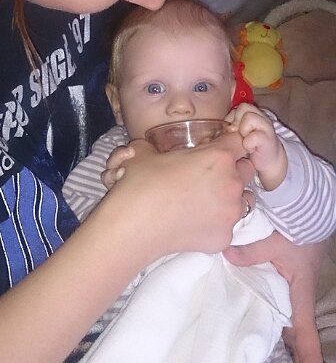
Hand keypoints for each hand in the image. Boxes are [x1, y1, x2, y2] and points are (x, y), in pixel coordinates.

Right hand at [103, 132, 253, 257]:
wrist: (132, 227)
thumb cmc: (140, 184)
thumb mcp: (146, 151)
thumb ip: (161, 144)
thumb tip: (155, 147)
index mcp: (219, 157)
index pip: (239, 141)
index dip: (228, 141)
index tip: (217, 146)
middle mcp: (232, 183)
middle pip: (246, 169)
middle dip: (232, 168)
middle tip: (208, 174)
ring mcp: (231, 213)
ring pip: (242, 198)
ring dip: (229, 195)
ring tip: (204, 199)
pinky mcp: (225, 237)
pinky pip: (228, 224)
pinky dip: (216, 221)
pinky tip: (194, 221)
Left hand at [223, 232, 325, 362]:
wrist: (305, 202)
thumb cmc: (297, 225)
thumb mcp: (274, 241)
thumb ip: (250, 251)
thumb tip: (227, 256)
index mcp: (300, 288)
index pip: (304, 328)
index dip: (307, 353)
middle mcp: (298, 287)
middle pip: (293, 321)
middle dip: (288, 341)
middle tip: (282, 358)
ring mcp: (293, 277)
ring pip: (284, 305)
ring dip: (277, 320)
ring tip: (262, 336)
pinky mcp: (286, 266)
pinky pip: (275, 287)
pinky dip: (268, 297)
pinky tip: (254, 298)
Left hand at [225, 103, 286, 189]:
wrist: (267, 160)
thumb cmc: (249, 145)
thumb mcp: (237, 134)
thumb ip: (230, 127)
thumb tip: (219, 128)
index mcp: (251, 113)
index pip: (237, 107)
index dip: (231, 119)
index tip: (231, 131)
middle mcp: (260, 116)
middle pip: (244, 107)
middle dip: (237, 122)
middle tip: (239, 135)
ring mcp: (266, 126)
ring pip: (250, 117)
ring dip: (244, 130)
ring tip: (245, 142)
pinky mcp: (269, 139)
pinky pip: (254, 136)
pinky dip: (249, 143)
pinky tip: (250, 149)